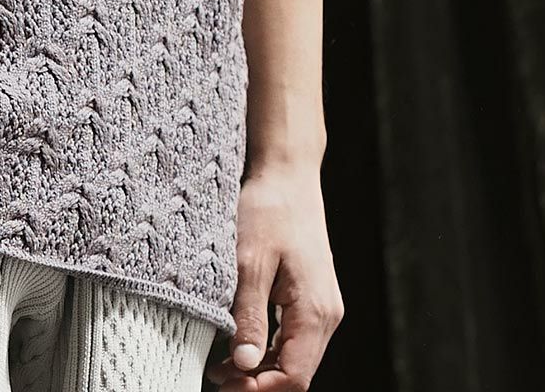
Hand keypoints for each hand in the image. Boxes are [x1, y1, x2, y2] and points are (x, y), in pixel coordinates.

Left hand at [204, 161, 344, 389]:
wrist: (287, 174)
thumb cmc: (268, 209)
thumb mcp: (250, 261)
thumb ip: (249, 315)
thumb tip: (245, 364)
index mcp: (315, 309)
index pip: (295, 375)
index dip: (261, 389)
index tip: (226, 386)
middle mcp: (327, 314)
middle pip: (298, 371)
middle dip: (259, 384)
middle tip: (217, 380)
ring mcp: (323, 305)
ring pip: (297, 357)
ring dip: (263, 369)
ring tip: (222, 367)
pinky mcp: (313, 295)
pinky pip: (295, 337)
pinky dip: (270, 349)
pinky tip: (240, 346)